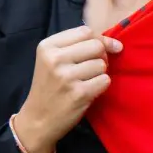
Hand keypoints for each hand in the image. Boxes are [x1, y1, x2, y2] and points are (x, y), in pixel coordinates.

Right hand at [13, 25, 121, 152]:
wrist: (37, 120)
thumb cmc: (49, 87)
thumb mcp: (52, 60)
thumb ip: (77, 46)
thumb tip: (115, 44)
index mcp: (47, 46)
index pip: (85, 31)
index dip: (100, 39)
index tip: (105, 48)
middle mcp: (55, 59)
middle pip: (96, 45)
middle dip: (100, 56)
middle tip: (91, 69)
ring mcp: (66, 77)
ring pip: (102, 64)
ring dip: (99, 73)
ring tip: (84, 82)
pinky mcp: (79, 93)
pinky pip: (105, 80)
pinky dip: (101, 86)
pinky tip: (88, 92)